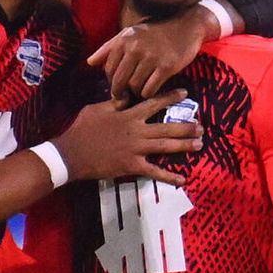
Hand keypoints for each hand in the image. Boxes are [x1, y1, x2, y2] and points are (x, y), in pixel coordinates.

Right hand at [53, 93, 203, 186]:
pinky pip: (154, 172)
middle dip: (186, 127)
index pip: (154, 103)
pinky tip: (183, 179)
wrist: (71, 153)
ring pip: (166, 146)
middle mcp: (137, 131)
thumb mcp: (97, 108)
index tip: (185, 94)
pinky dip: (169, 176)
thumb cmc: (82, 129)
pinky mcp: (132, 166)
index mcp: (129, 115)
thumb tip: (128, 93)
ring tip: (199, 144)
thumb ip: (116, 102)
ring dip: (184, 146)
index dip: (170, 98)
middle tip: (201, 127)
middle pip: (167, 127)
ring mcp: (136, 149)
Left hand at [89, 9, 213, 99]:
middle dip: (119, 92)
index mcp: (123, 41)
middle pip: (119, 80)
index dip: (111, 81)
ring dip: (135, 93)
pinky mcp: (166, 67)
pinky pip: (150, 89)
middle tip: (124, 98)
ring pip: (134, 86)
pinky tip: (150, 90)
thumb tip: (89, 63)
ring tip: (139, 91)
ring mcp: (151, 58)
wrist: (185, 26)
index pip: (108, 69)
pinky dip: (147, 94)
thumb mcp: (129, 33)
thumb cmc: (155, 31)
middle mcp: (135, 49)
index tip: (117, 86)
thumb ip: (108, 48)